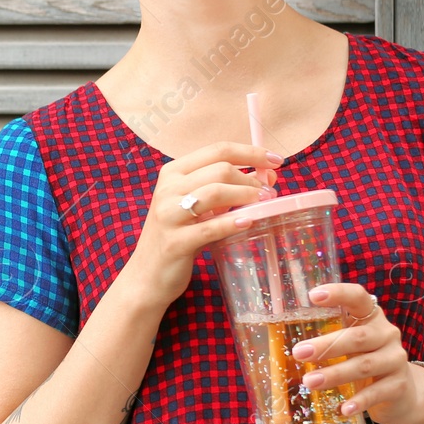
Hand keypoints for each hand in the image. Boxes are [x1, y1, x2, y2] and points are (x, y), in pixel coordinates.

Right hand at [125, 141, 283, 307]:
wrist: (148, 274)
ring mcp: (168, 215)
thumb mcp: (198, 206)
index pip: (217, 150)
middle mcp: (167, 189)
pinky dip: (233, 223)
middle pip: (220, 169)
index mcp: (172, 173)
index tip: (276, 160)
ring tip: (264, 204)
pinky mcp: (175, 242)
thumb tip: (269, 175)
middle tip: (268, 193)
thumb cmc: (178, 234)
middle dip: (251, 179)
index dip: (251, 152)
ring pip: (216, 192)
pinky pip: (211, 228)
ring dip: (246, 196)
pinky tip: (248, 222)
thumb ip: (228, 188)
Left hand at [290, 282, 423, 423]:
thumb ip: (328, 336)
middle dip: (326, 346)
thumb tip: (285, 342)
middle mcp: (387, 334)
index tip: (313, 296)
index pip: (358, 297)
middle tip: (299, 353)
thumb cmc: (364, 359)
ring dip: (335, 374)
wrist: (403, 393)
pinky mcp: (399, 385)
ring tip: (309, 382)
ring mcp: (395, 360)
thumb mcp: (349, 343)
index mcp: (371, 317)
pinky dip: (358, 401)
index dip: (338, 293)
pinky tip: (342, 409)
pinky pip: (376, 393)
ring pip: (364, 365)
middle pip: (358, 337)